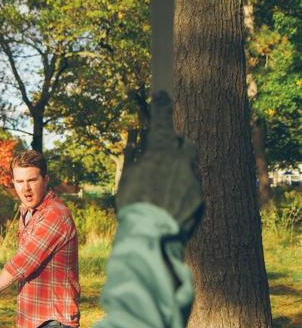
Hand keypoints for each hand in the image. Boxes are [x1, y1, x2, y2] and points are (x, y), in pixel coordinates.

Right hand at [116, 91, 202, 239]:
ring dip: (180, 172)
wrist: (153, 234)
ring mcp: (194, 181)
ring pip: (190, 168)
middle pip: (186, 144)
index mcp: (161, 152)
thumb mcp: (125, 177)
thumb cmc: (133, 204)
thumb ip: (133, 158)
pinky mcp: (201, 201)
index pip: (162, 121)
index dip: (161, 106)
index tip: (162, 93)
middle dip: (178, 146)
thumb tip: (136, 143)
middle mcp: (182, 162)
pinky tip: (169, 206)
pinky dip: (183, 193)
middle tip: (164, 156)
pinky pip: (193, 190)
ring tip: (163, 190)